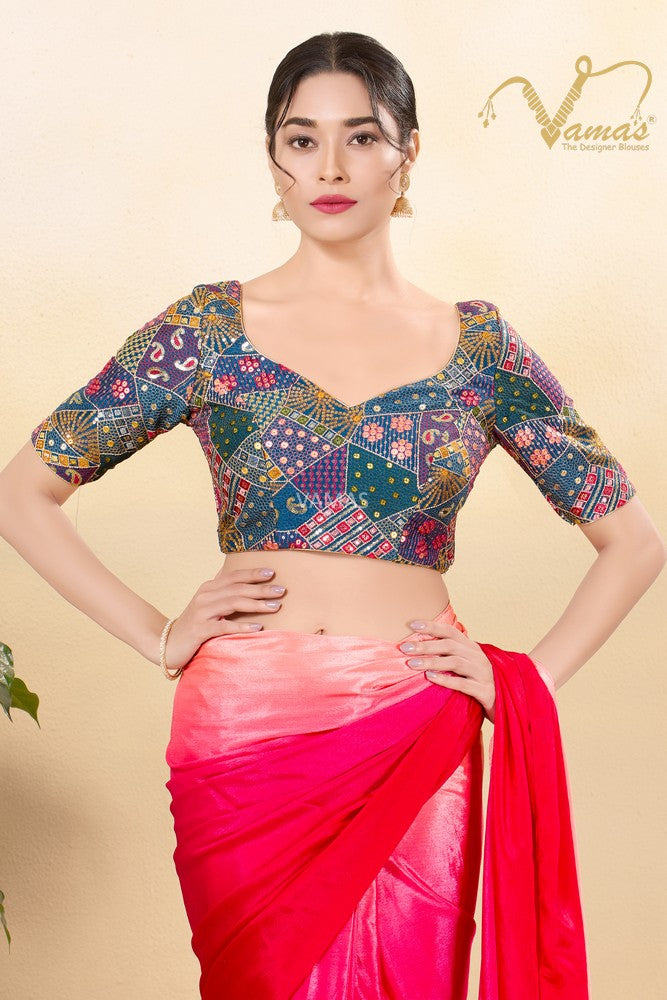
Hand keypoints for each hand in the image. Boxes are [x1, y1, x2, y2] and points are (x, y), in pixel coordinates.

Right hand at [163, 566, 285, 672]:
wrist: (168, 643)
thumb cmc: (194, 624)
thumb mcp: (208, 603)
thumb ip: (222, 589)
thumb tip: (237, 574)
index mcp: (209, 588)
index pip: (234, 576)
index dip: (253, 573)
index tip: (273, 572)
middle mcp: (205, 596)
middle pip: (237, 588)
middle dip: (261, 588)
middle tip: (282, 590)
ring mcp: (202, 613)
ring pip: (233, 603)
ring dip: (256, 604)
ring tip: (276, 606)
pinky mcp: (200, 630)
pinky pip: (224, 627)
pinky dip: (242, 626)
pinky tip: (258, 627)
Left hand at [398, 620, 496, 723]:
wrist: (508, 705)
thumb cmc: (479, 683)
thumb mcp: (467, 665)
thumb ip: (450, 655)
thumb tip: (419, 647)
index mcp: (472, 648)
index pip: (450, 632)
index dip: (432, 626)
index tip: (411, 625)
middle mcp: (478, 657)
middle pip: (449, 646)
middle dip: (425, 645)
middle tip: (404, 648)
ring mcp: (483, 674)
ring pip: (455, 663)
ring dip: (431, 662)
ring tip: (411, 664)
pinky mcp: (485, 691)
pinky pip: (463, 684)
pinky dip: (446, 680)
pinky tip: (430, 678)